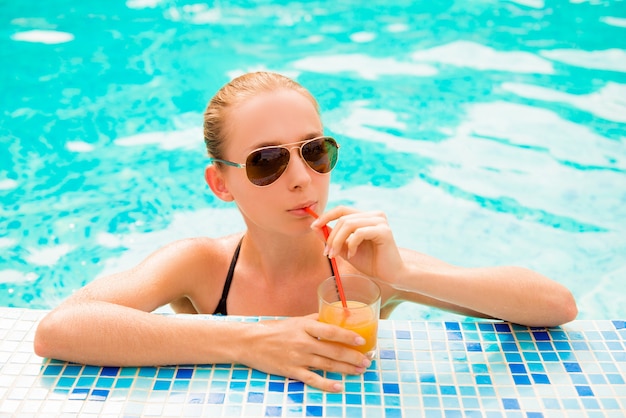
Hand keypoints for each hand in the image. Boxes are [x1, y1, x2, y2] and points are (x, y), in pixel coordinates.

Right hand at [242, 314, 370, 391]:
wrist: (250, 342)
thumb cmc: (273, 330)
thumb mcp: (294, 320)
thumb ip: (313, 319)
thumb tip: (333, 316)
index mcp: (304, 326)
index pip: (332, 331)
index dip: (349, 336)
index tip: (362, 340)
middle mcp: (303, 342)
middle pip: (333, 351)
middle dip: (353, 357)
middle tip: (367, 361)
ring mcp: (298, 358)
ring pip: (327, 365)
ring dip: (346, 369)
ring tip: (360, 371)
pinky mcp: (291, 371)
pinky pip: (313, 380)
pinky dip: (327, 384)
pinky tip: (339, 386)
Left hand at [311, 206, 404, 282]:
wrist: (390, 275)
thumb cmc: (370, 262)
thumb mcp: (346, 249)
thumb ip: (332, 237)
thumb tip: (314, 227)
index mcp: (366, 216)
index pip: (342, 209)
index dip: (326, 216)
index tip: (314, 226)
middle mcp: (375, 215)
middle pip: (343, 218)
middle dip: (331, 236)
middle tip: (327, 252)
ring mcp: (380, 221)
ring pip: (349, 224)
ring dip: (337, 241)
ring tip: (335, 255)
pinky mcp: (384, 231)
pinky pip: (359, 233)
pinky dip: (351, 244)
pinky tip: (352, 255)